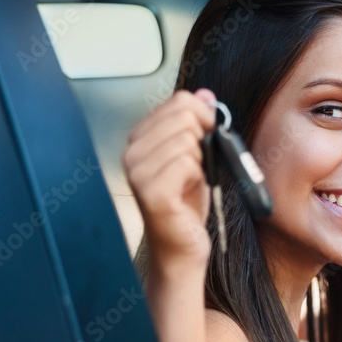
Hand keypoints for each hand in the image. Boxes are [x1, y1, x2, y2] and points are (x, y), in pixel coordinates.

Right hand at [123, 89, 216, 267]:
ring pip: (188, 139)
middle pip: (184, 116)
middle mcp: (132, 153)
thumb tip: (205, 94)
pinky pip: (188, 162)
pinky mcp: (152, 192)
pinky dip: (199, 176)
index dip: (204, 116)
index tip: (208, 137)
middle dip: (204, 139)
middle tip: (200, 166)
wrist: (183, 247)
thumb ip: (198, 123)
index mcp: (140, 139)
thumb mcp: (198, 156)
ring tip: (190, 182)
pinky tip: (188, 191)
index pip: (179, 101)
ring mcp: (138, 172)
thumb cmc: (187, 205)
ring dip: (202, 162)